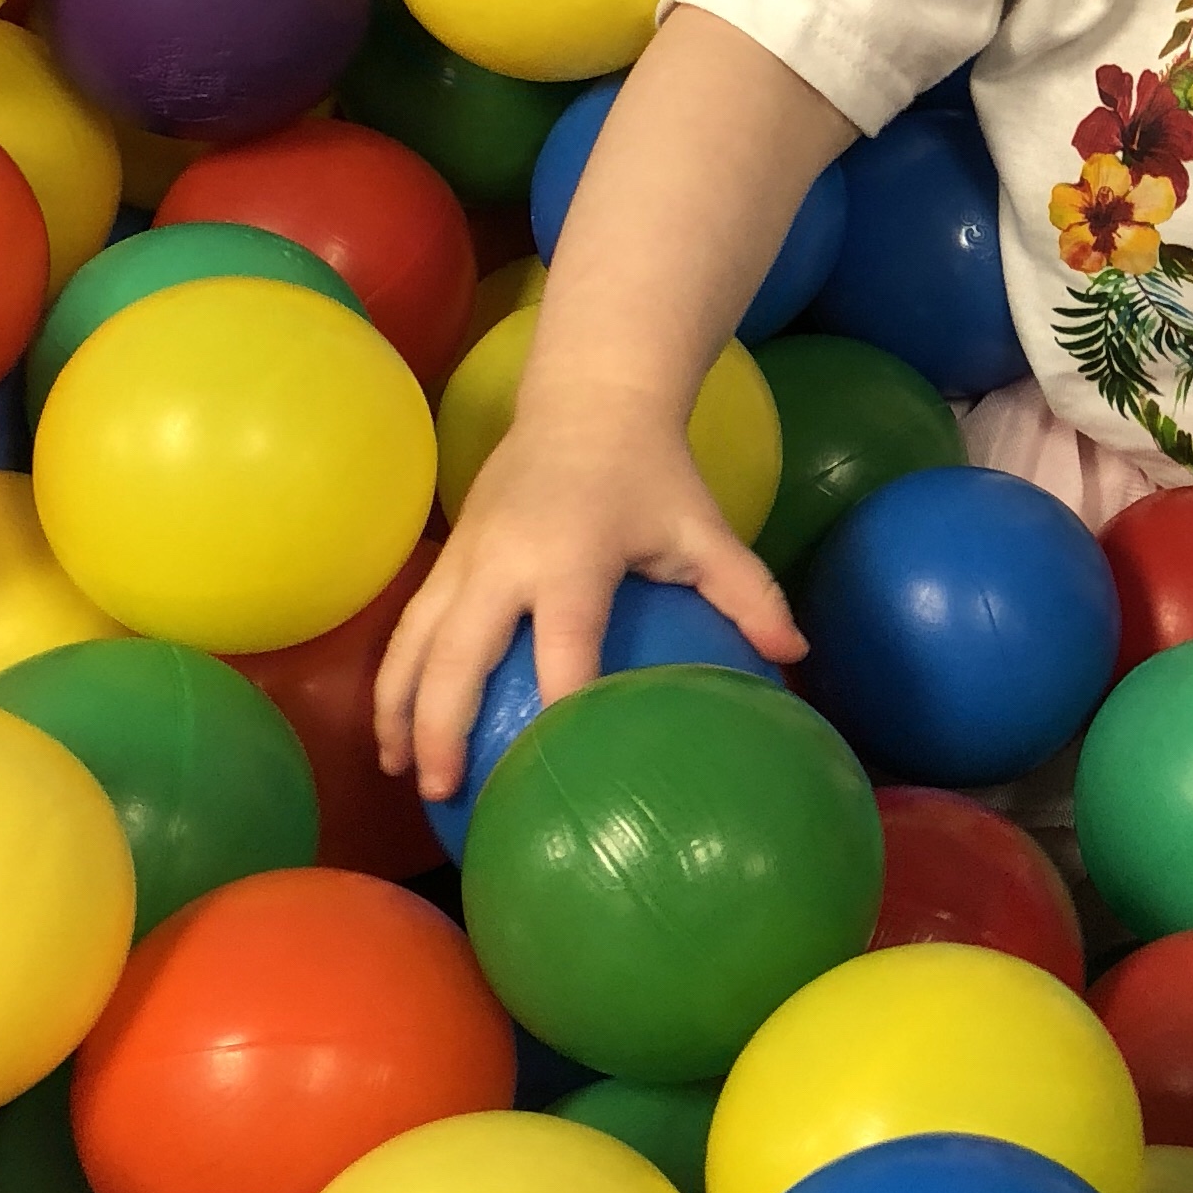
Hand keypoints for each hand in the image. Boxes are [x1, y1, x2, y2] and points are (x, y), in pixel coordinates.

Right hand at [373, 386, 806, 803]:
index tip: (555, 763)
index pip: (565, 642)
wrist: (587, 400)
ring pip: (413, 640)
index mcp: (574, 556)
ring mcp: (465, 556)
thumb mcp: (706, 528)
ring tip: (399, 773)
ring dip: (398, 709)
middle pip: (457, 653)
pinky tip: (397, 725)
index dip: (560, 699)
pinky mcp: (446, 555)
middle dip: (442, 726)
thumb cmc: (655, 473)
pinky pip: (411, 623)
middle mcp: (505, 559)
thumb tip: (795, 656)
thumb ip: (749, 593)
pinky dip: (397, 675)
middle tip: (445, 792)